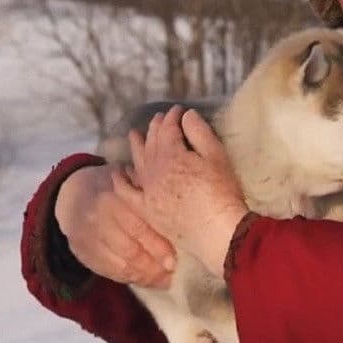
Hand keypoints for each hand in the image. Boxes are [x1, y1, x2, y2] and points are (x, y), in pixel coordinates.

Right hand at [53, 163, 175, 288]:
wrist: (72, 195)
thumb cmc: (113, 186)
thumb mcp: (129, 177)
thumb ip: (148, 191)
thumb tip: (179, 212)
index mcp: (114, 198)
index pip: (140, 227)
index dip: (158, 246)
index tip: (174, 260)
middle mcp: (98, 219)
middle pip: (131, 250)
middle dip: (154, 266)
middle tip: (171, 272)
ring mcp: (88, 239)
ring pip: (120, 265)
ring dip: (145, 276)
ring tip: (163, 280)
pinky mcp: (82, 254)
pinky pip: (109, 272)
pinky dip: (130, 279)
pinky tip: (145, 280)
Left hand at [129, 106, 249, 277]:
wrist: (218, 232)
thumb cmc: (222, 193)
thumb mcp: (217, 157)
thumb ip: (200, 133)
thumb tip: (186, 115)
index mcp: (172, 154)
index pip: (168, 129)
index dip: (172, 116)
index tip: (178, 110)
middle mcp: (154, 170)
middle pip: (151, 142)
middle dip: (155, 127)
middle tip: (160, 118)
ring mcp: (148, 190)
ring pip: (138, 162)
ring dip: (137, 146)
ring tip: (135, 135)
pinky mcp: (147, 209)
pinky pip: (127, 192)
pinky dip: (121, 179)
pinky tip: (119, 171)